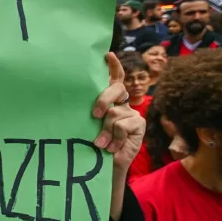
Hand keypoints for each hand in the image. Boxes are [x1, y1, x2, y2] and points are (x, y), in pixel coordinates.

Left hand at [92, 53, 144, 170]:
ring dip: (105, 131)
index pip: (115, 79)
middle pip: (116, 89)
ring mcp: (132, 113)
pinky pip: (123, 125)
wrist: (106, 165)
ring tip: (101, 144)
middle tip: (95, 115)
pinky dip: (115, 137)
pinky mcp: (139, 124)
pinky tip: (113, 147)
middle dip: (102, 99)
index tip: (107, 55)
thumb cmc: (93, 144)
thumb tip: (82, 104)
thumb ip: (91, 112)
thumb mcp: (89, 125)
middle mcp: (122, 104)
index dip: (113, 66)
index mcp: (110, 101)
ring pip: (114, 113)